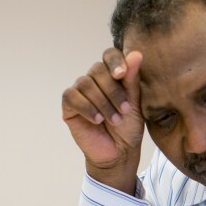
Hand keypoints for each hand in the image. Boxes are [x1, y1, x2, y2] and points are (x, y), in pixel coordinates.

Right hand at [61, 48, 144, 194]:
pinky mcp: (69, 105)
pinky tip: (97, 120)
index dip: (115, 61)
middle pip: (97, 69)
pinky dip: (87, 108)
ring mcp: (80, 91)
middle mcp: (94, 80)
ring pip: (85, 84)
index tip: (122, 74)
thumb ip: (132, 80)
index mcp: (112, 75)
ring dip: (103, 103)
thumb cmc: (129, 127)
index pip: (109, 55)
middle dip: (113, 91)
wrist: (119, 152)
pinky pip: (72, 97)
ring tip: (115, 120)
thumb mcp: (135, 103)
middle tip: (125, 110)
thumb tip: (136, 54)